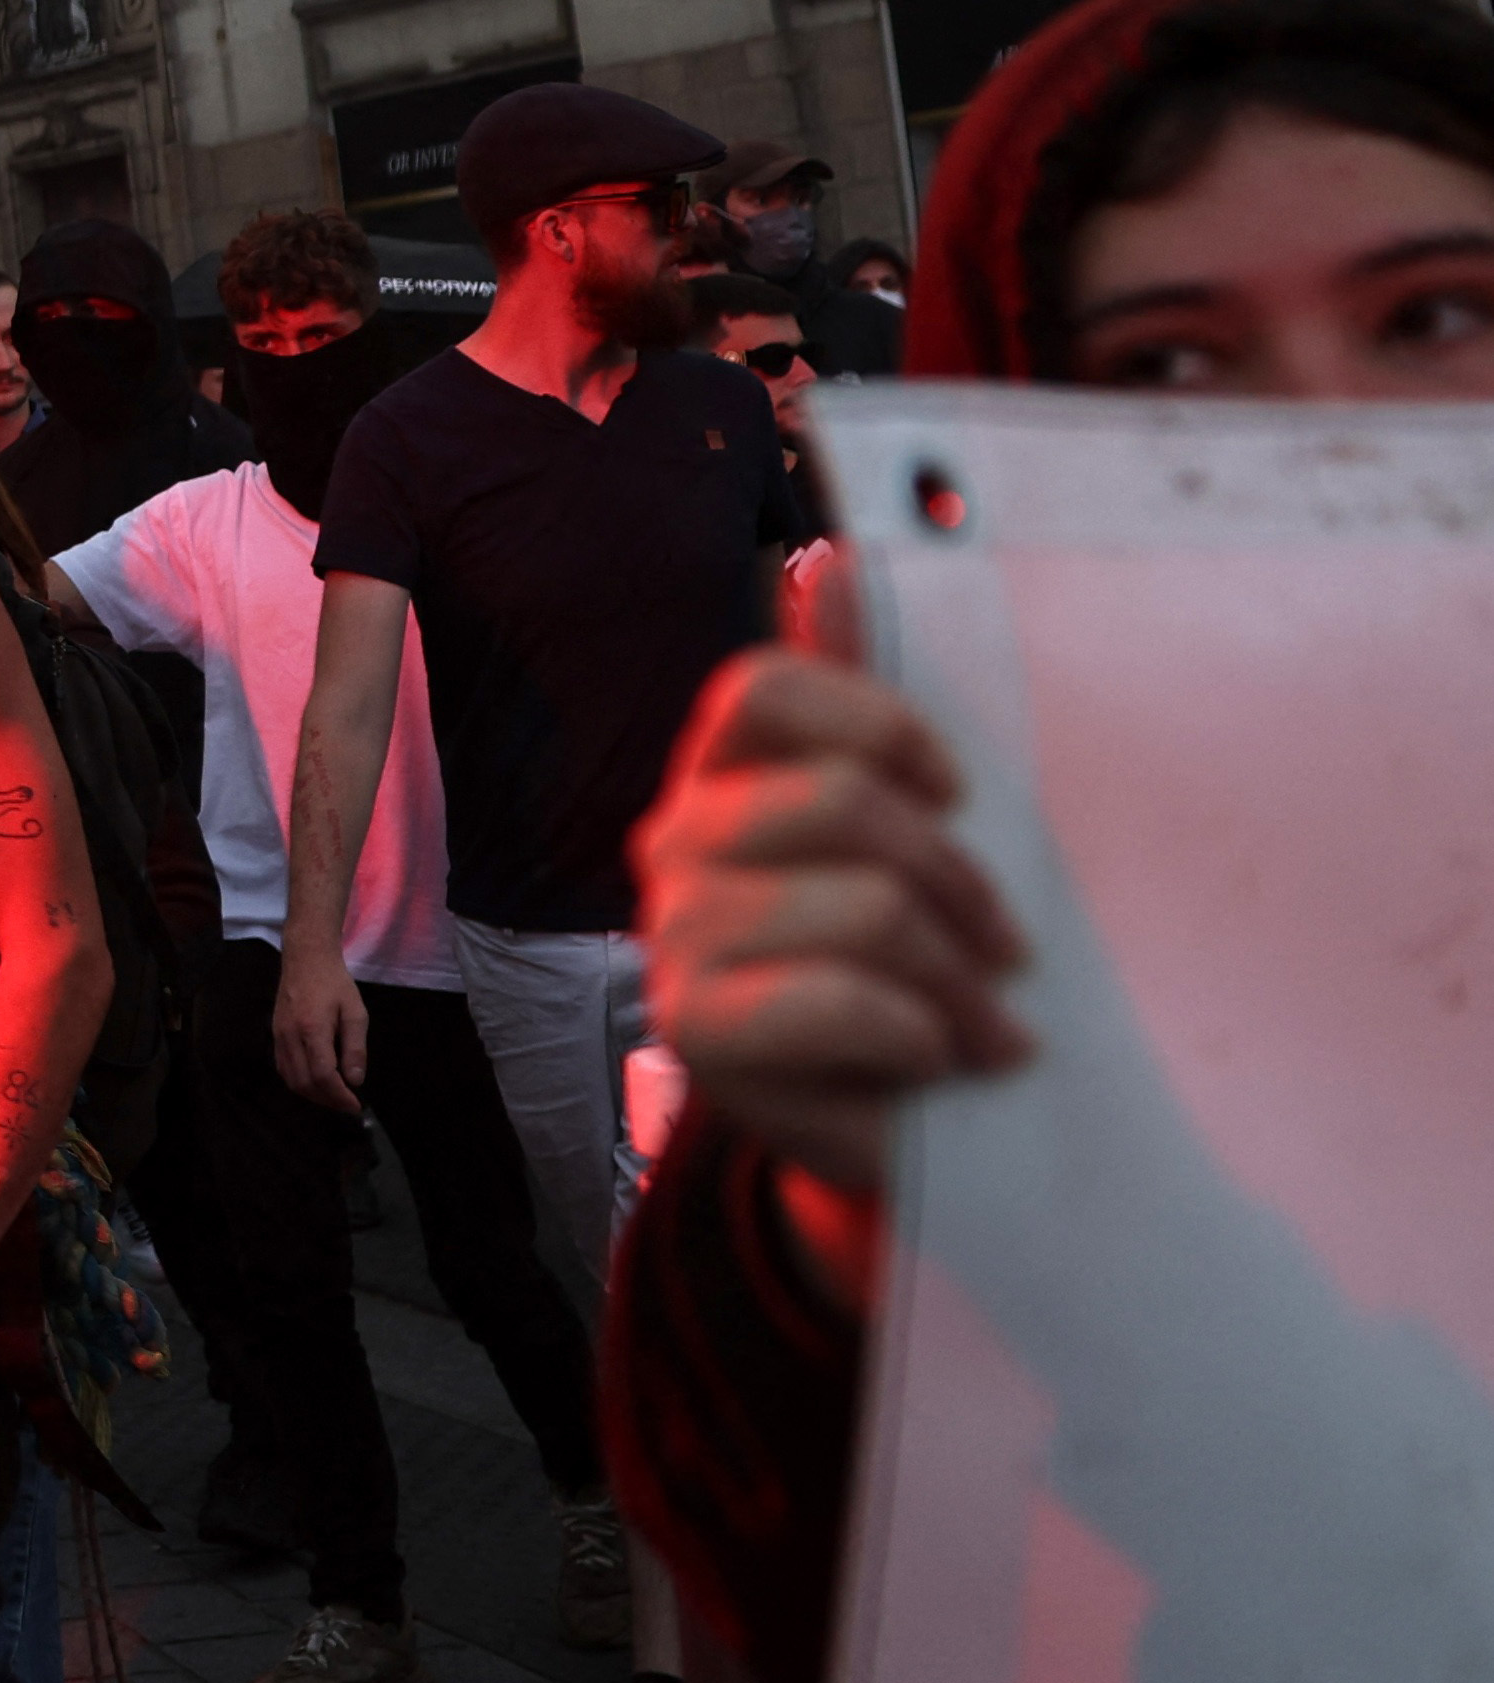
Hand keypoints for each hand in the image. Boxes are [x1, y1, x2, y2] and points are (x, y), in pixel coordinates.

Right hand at [270, 935, 370, 1112]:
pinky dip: (299, 1083)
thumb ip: (355, 1048)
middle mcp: (291, 1036)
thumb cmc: (335, 984)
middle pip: (305, 1083)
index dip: (340, 1096)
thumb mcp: (356, 1012)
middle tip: (347, 1105)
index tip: (356, 1105)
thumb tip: (355, 1080)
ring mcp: (279, 1037)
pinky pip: (284, 1069)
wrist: (305, 960)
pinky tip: (316, 1082)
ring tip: (334, 1097)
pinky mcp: (275, 1036)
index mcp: (313, 1029)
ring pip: (291, 1079)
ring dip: (313, 1095)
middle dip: (328, 1100)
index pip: (323, 1075)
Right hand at [635, 648, 1033, 1197]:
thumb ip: (865, 706)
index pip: (762, 690)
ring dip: (960, 979)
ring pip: (864, 906)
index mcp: (722, 779)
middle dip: (959, 880)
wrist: (896, 1123)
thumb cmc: (909, 966)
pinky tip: (937, 1062)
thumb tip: (834, 559)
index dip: (877, 725)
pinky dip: (921, 1034)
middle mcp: (676, 845)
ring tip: (992, 1028)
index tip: (953, 791)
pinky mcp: (698, 1031)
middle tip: (1007, 947)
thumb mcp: (907, 832)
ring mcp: (674, 938)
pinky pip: (837, 999)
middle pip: (843, 802)